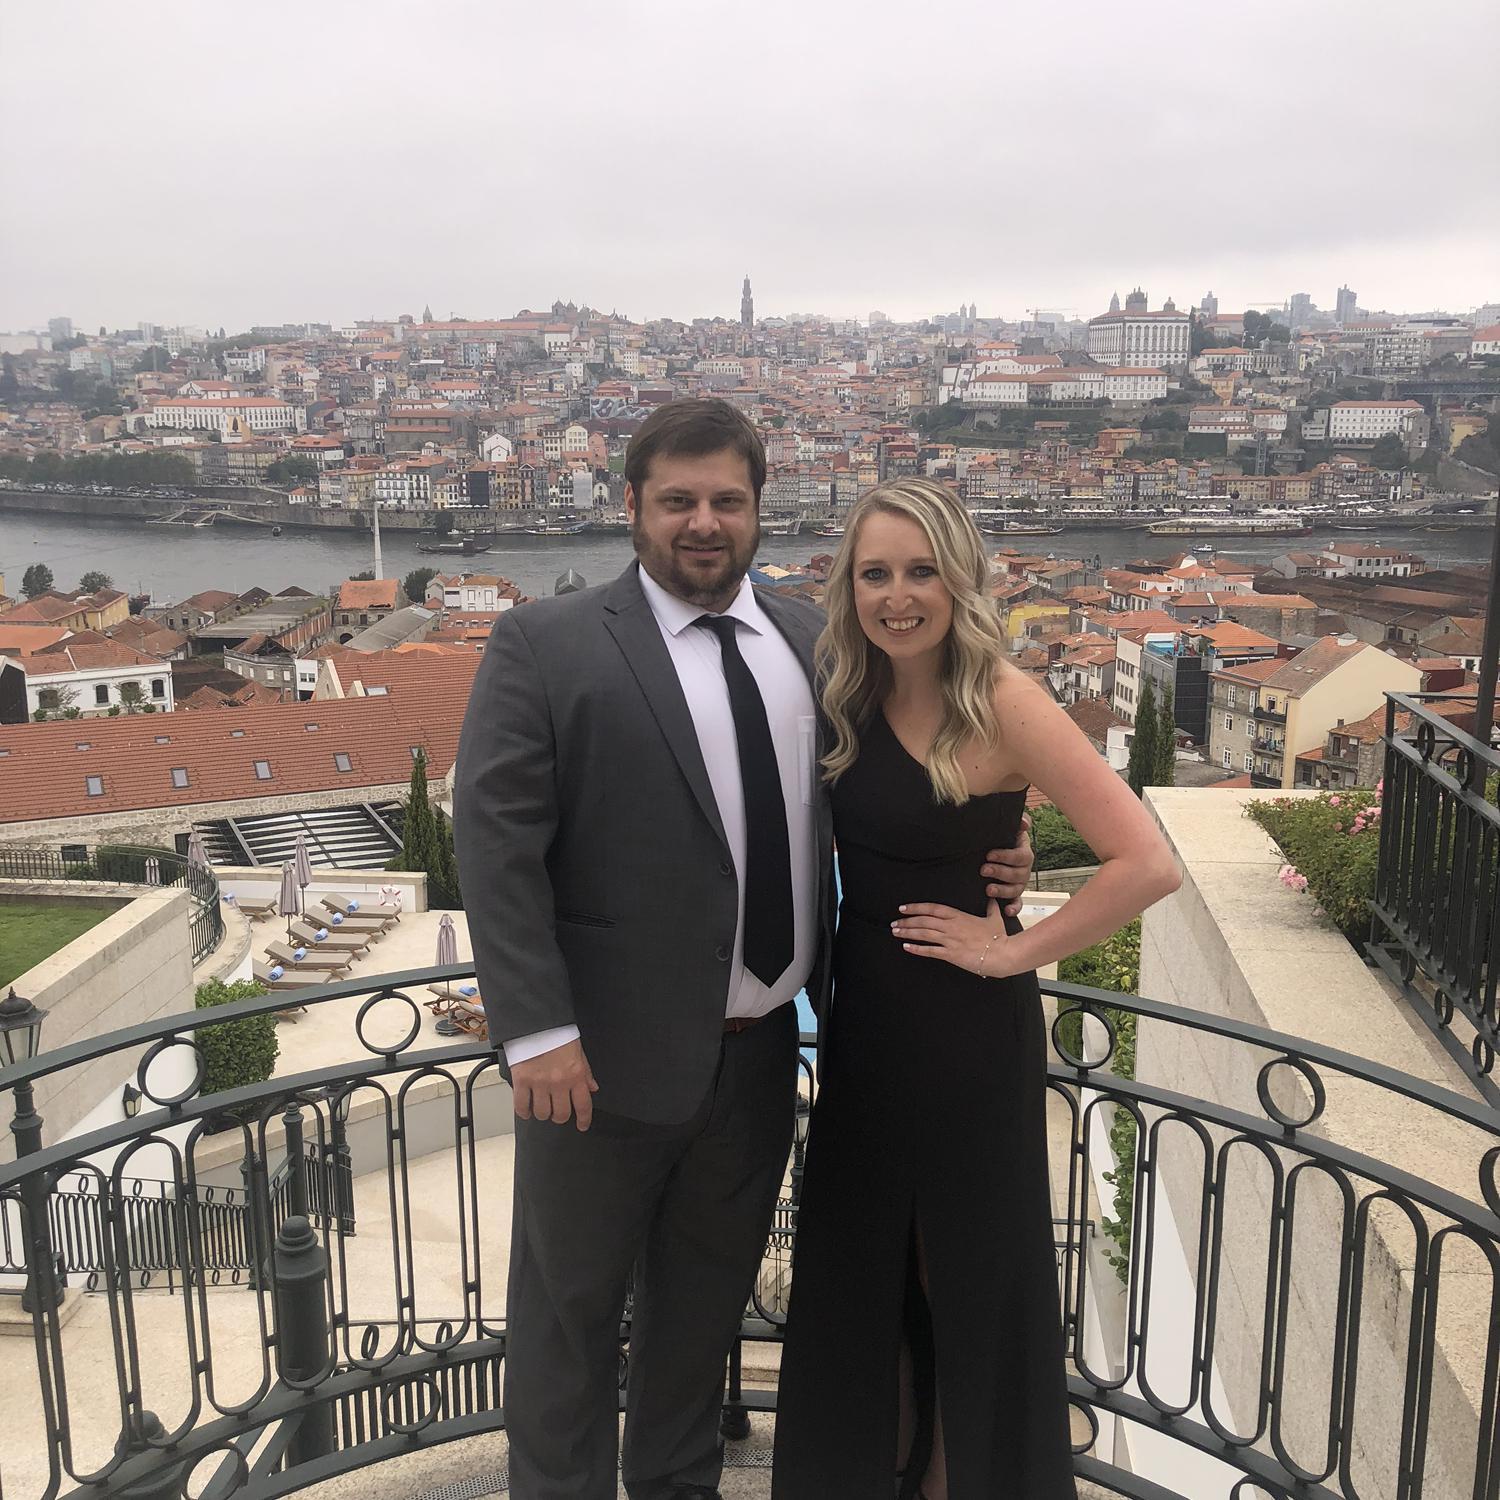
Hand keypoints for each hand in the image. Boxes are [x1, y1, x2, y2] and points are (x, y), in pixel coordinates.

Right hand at [510, 1039, 598, 1130]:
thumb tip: (592, 1088)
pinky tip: (526, 1109)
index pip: (584, 1105)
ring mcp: (540, 1083)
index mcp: (576, 1074)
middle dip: (560, 1117)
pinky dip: (524, 1111)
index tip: (582, 1125)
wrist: (536, 1021)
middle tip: (557, 1112)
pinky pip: (521, 1106)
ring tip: (541, 1106)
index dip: (584, 1120)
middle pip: (561, 1114)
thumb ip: (586, 1073)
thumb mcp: (578, 1051)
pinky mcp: (521, 1081)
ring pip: (542, 1113)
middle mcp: (559, 1082)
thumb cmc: (557, 1034)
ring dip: (542, 1113)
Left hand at [891, 897, 1018, 978]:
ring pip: (924, 934)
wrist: (1002, 954)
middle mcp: (951, 926)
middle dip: (907, 920)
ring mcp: (950, 940)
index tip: (904, 907)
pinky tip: (906, 947)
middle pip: (924, 921)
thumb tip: (992, 898)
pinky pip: (930, 951)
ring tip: (895, 931)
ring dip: (907, 932)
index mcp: (959, 916)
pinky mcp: (951, 954)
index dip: (916, 907)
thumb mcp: (994, 918)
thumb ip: (991, 907)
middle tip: (894, 921)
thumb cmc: (999, 936)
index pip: (933, 908)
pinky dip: (916, 948)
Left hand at [981, 812, 1032, 916]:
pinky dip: (1014, 908)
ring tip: (988, 890)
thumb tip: (1025, 823)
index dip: (1005, 856)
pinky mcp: (1014, 895)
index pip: (1019, 856)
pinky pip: (1018, 903)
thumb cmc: (1001, 839)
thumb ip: (1017, 823)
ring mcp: (1020, 883)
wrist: (992, 854)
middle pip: (1017, 874)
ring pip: (1016, 890)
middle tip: (983, 870)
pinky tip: (1007, 911)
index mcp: (1023, 853)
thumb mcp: (1008, 829)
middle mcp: (1024, 869)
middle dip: (1000, 872)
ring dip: (1003, 891)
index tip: (989, 855)